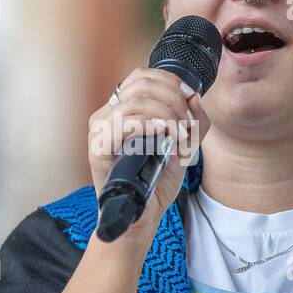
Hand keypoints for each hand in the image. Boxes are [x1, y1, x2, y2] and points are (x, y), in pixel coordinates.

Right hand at [87, 68, 209, 239]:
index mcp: (122, 109)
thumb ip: (194, 121)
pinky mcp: (98, 149)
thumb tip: (194, 96)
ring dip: (166, 114)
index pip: (142, 75)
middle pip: (141, 84)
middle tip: (186, 124)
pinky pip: (123, 123)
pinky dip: (150, 124)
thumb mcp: (184, 145)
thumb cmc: (156, 181)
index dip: (170, 81)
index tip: (189, 99)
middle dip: (173, 99)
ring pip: (136, 101)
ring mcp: (100, 131)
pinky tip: (164, 134)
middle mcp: (107, 115)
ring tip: (179, 135)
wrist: (141, 217)